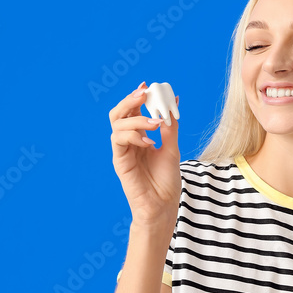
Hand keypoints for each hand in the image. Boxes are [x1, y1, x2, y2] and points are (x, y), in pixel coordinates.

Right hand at [109, 81, 180, 230]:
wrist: (163, 206)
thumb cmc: (166, 181)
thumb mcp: (172, 148)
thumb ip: (169, 126)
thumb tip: (174, 100)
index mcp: (139, 137)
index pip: (132, 111)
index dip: (137, 96)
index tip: (147, 85)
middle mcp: (128, 142)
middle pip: (119, 113)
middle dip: (130, 100)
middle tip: (144, 93)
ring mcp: (122, 151)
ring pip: (117, 124)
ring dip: (137, 118)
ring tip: (156, 123)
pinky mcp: (119, 162)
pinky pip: (118, 140)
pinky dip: (134, 136)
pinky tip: (149, 142)